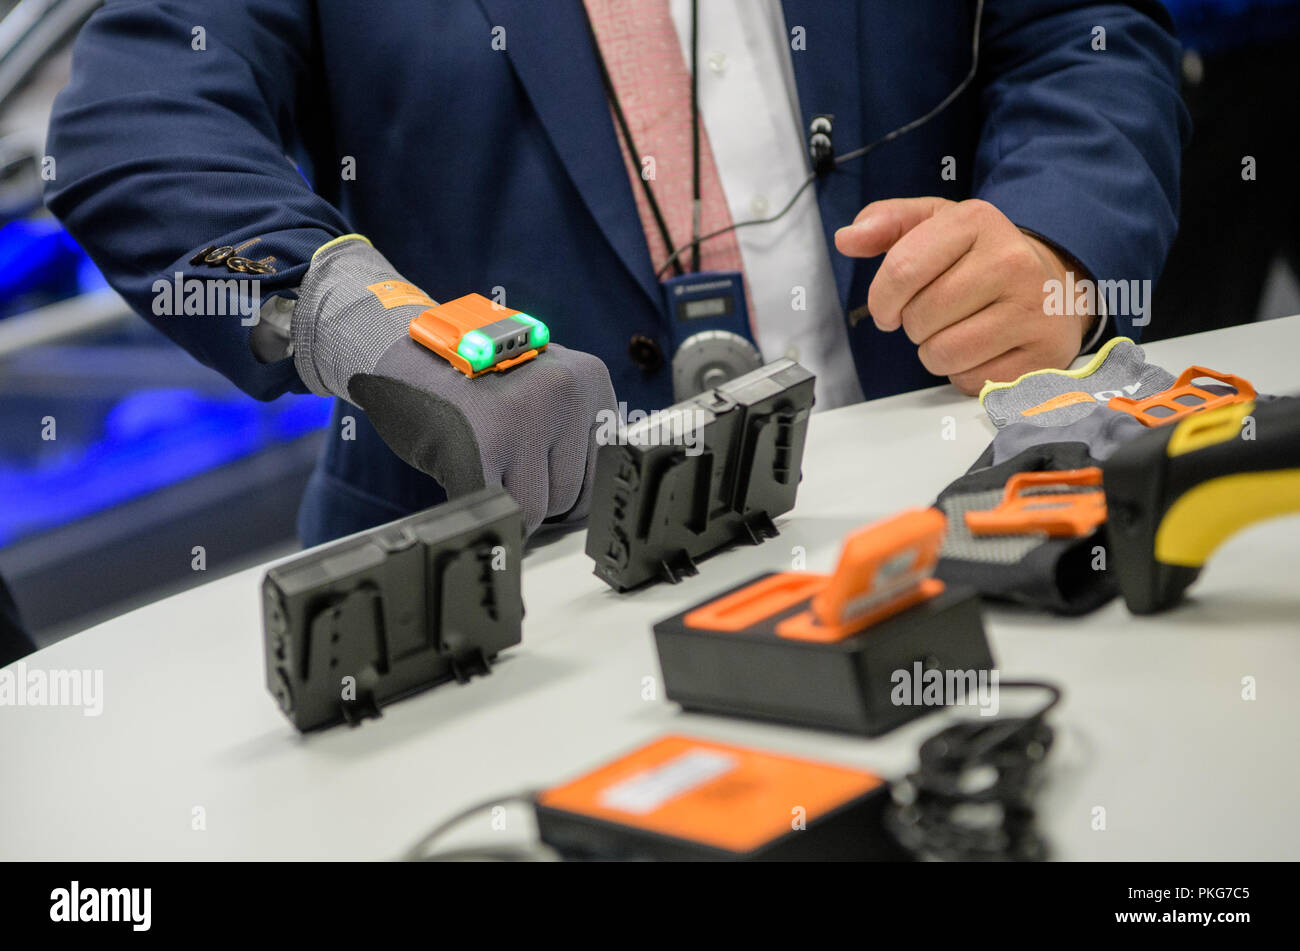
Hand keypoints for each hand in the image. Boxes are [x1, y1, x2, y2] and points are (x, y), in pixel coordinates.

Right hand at [291, 236, 616, 536]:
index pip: (602, 467)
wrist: (402, 347)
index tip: (540, 480)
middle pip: (570, 494)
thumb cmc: (473, 379)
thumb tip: (588, 508)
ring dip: (506, 503)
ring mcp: (523, 417)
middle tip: (500, 465)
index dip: (568, 485)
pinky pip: (497, 508)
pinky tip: (461, 476)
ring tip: (481, 461)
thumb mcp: (542, 386)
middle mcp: (564, 393)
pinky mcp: (481, 445)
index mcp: (588, 379)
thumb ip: (571, 433)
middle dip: (535, 496)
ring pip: (536, 509)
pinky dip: (479, 507)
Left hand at [834, 197, 1090, 394]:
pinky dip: (966, 374)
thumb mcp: (938, 225)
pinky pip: (972, 382)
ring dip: (936, 353)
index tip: (888, 308)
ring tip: (958, 331)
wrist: (1056, 284)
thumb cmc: (983, 257)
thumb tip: (846, 238)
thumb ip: (888, 223)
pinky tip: (984, 350)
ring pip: (943, 355)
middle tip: (937, 315)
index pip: (901, 271)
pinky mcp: (1045, 354)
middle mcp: (1012, 261)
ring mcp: (1034, 310)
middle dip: (915, 325)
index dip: (882, 299)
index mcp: (978, 221)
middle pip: (919, 319)